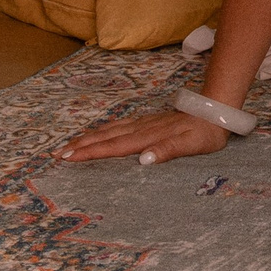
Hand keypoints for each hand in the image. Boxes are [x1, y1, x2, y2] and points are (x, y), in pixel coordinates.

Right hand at [58, 107, 228, 165]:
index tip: (69, 158)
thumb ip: (168, 150)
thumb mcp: (192, 144)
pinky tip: (97, 134)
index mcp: (148, 136)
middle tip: (56, 154)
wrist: (214, 110)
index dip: (90, 153)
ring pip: (109, 131)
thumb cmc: (205, 132)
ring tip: (68, 145)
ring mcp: (142, 123)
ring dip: (87, 138)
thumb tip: (144, 159)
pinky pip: (117, 127)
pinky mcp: (146, 122)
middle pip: (105, 137)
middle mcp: (141, 128)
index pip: (114, 146)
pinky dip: (102, 132)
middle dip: (80, 146)